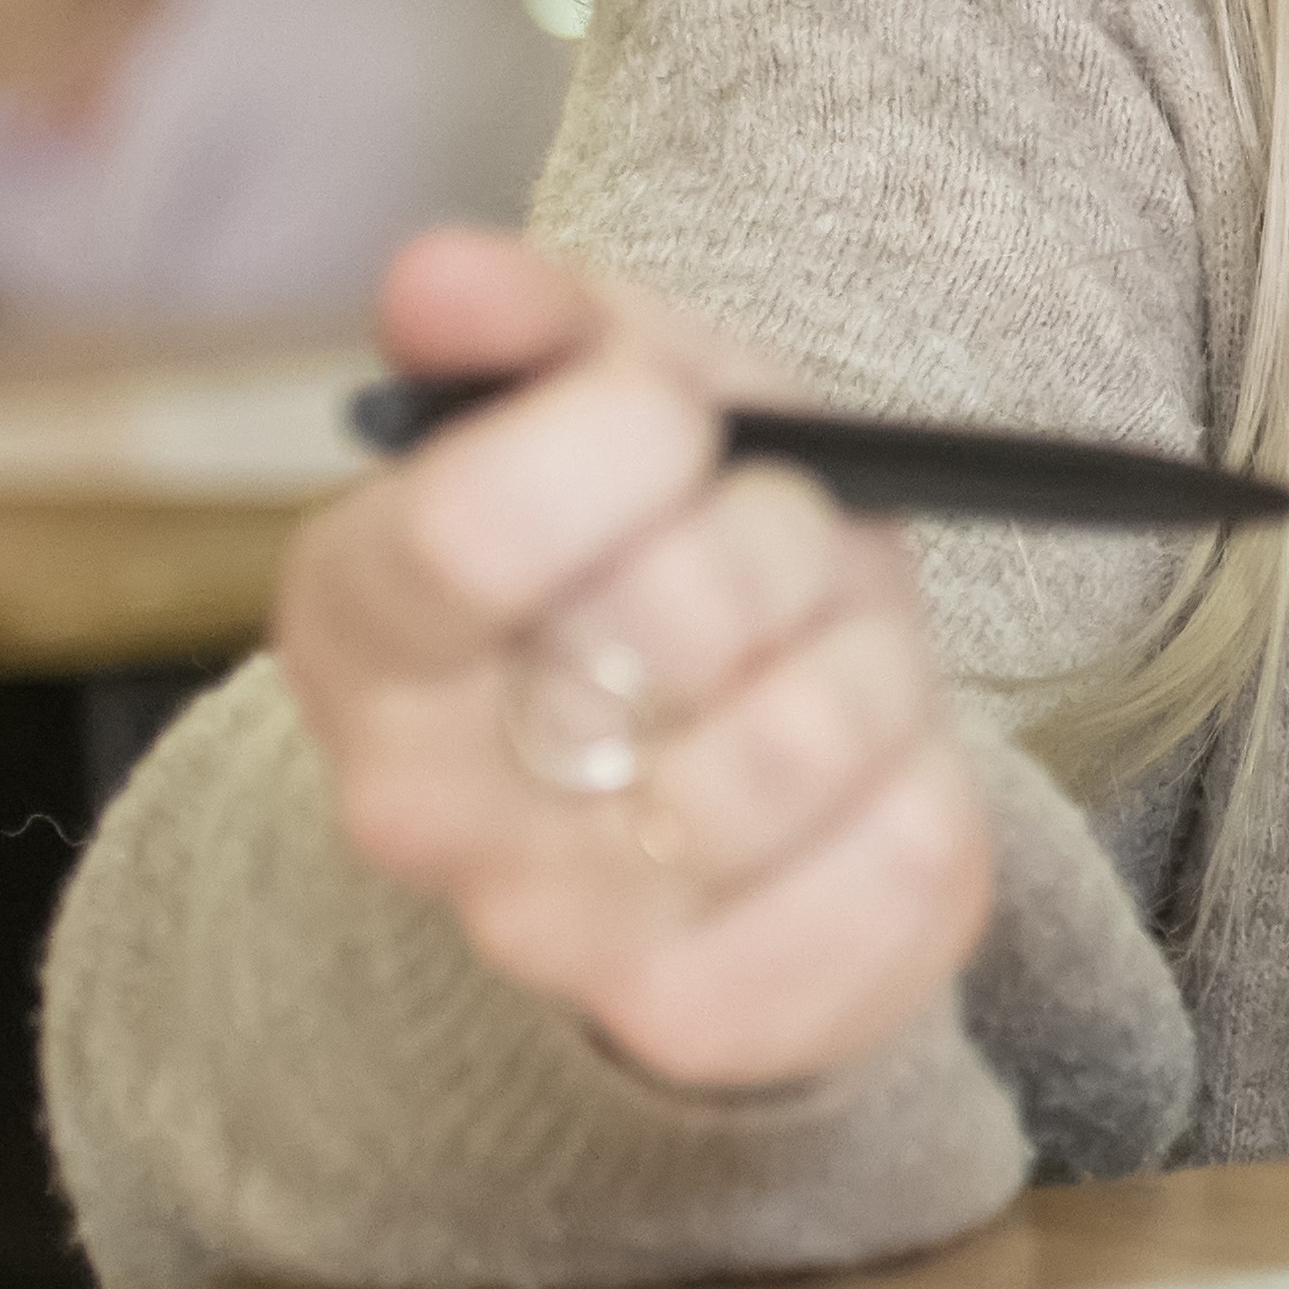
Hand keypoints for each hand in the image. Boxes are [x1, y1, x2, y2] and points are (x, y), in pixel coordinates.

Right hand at [272, 229, 998, 1095]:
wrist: (734, 754)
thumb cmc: (670, 542)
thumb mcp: (621, 391)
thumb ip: (534, 321)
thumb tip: (438, 272)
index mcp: (361, 628)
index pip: (464, 532)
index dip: (624, 436)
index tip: (675, 419)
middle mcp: (419, 804)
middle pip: (669, 618)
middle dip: (781, 536)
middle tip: (776, 542)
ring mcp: (551, 934)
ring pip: (806, 738)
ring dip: (869, 656)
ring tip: (825, 651)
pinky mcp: (703, 1015)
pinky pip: (896, 862)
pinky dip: (928, 784)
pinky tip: (866, 771)